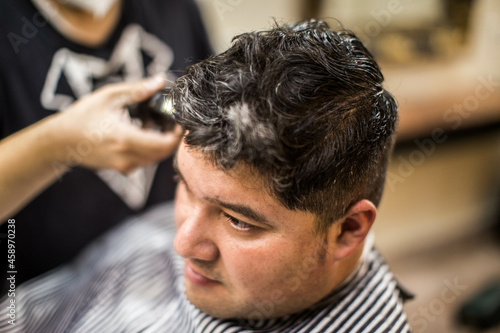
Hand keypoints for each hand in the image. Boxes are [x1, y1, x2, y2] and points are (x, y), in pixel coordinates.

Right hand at [46, 75, 181, 172]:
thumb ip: (137, 90)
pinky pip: (145, 160)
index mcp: (125, 138)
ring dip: (161, 143)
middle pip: (164, 153)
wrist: (61, 141)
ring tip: (154, 123)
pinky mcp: (122, 169)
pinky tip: (142, 132)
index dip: (177, 134)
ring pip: (156, 158)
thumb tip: (161, 80)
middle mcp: (127, 156)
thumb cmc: (83, 115)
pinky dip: (150, 148)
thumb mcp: (109, 96)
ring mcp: (124, 165)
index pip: (164, 144)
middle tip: (170, 120)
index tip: (179, 120)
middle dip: (172, 137)